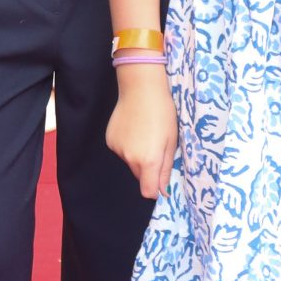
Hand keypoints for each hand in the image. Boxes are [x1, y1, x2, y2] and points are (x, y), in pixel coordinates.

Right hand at [106, 66, 176, 198]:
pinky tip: (133, 129)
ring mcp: (117, 150)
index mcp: (149, 161)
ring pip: (130, 163)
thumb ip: (166, 168)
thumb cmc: (163, 113)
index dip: (155, 189)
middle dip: (148, 170)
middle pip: (139, 176)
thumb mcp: (171, 141)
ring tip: (144, 134)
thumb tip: (163, 191)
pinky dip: (127, 146)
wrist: (140, 89)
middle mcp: (130, 159)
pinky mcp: (110, 141)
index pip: (147, 191)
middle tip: (156, 147)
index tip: (160, 180)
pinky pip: (121, 151)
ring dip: (137, 156)